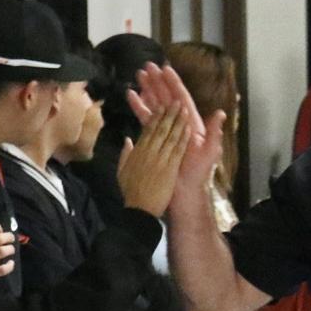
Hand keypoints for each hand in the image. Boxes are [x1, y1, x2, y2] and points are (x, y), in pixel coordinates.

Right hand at [117, 99, 191, 217]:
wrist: (140, 212)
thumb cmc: (131, 192)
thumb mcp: (123, 171)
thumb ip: (126, 154)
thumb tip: (127, 140)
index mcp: (139, 151)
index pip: (148, 128)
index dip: (155, 114)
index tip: (160, 103)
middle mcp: (149, 152)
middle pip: (159, 127)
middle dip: (166, 111)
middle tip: (173, 99)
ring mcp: (160, 159)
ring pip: (169, 135)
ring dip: (176, 121)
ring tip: (181, 108)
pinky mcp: (169, 168)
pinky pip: (177, 150)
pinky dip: (182, 138)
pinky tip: (187, 128)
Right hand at [127, 63, 226, 195]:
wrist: (184, 191)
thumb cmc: (198, 173)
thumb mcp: (209, 152)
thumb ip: (214, 133)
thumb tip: (220, 112)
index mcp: (192, 124)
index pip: (182, 98)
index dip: (174, 83)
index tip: (166, 68)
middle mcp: (179, 123)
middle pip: (167, 97)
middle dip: (157, 82)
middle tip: (147, 66)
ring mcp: (166, 129)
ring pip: (155, 105)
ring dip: (147, 90)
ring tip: (138, 76)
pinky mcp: (155, 137)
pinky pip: (146, 119)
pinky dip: (139, 107)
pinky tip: (131, 96)